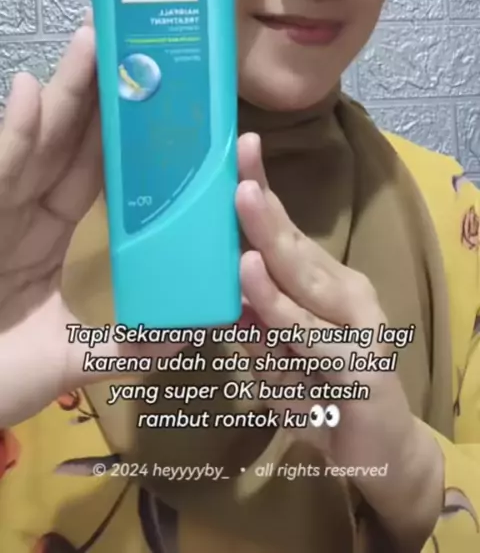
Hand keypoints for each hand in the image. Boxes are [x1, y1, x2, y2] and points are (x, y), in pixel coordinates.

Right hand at [0, 14, 183, 428]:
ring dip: (62, 92)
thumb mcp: (73, 358)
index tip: (151, 92)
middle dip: (93, 92)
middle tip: (125, 39)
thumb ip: (129, 341)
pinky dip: (14, 134)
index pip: (89, 171)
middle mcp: (21, 215)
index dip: (117, 133)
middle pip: (64, 143)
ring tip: (92, 42)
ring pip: (35, 144)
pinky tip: (29, 88)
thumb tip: (190, 329)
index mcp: (43, 236)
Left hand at [235, 132, 443, 550]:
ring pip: (302, 285)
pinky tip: (255, 288)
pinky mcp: (360, 366)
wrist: (379, 452)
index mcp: (325, 283)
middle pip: (295, 247)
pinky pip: (310, 338)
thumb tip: (218, 286)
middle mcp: (345, 294)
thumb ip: (254, 318)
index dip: (264, 189)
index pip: (287, 232)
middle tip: (236, 170)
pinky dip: (281, 312)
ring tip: (245, 204)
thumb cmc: (324, 391)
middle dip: (263, 207)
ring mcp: (357, 327)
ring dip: (270, 241)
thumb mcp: (279, 351)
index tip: (242, 146)